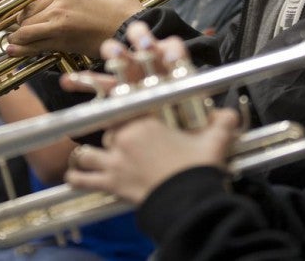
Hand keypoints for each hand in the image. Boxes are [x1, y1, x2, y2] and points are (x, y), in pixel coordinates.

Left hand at [4, 0, 143, 57]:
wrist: (132, 28)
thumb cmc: (125, 9)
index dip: (27, 11)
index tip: (25, 18)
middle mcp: (58, 4)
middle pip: (26, 14)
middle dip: (21, 24)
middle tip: (19, 33)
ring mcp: (58, 22)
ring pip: (26, 29)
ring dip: (19, 38)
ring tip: (14, 44)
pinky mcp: (62, 41)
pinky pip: (34, 44)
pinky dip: (22, 49)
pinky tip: (13, 51)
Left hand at [64, 109, 238, 204]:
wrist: (188, 201)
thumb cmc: (197, 167)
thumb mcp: (214, 140)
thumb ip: (223, 122)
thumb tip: (230, 114)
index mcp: (145, 122)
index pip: (123, 103)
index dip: (120, 103)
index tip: (122, 105)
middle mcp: (124, 138)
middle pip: (107, 129)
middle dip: (113, 133)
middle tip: (122, 140)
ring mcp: (114, 162)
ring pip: (87, 151)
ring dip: (88, 154)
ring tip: (90, 156)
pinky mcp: (110, 184)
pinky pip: (83, 179)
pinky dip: (76, 177)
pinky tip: (73, 176)